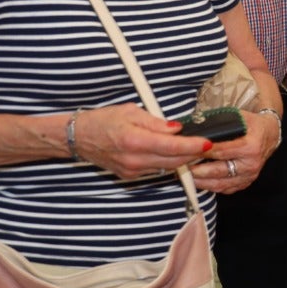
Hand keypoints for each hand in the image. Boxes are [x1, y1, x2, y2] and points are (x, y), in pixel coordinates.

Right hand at [72, 104, 209, 178]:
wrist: (78, 138)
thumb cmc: (102, 121)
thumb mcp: (130, 111)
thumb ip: (156, 121)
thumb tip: (177, 128)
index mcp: (134, 140)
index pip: (172, 147)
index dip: (193, 146)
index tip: (207, 143)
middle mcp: (134, 159)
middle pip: (174, 161)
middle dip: (193, 153)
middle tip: (206, 144)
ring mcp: (132, 170)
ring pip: (167, 168)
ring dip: (182, 159)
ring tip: (193, 147)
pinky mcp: (130, 176)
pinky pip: (156, 170)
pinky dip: (167, 162)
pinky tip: (172, 153)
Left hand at [190, 109, 277, 193]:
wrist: (270, 135)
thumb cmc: (251, 125)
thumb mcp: (238, 117)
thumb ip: (219, 124)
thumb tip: (195, 126)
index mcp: (251, 146)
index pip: (221, 151)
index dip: (202, 152)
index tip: (186, 151)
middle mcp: (251, 164)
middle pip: (218, 170)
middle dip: (197, 170)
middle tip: (179, 166)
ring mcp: (249, 176)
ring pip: (220, 183)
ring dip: (200, 181)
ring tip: (184, 175)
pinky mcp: (245, 183)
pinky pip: (225, 189)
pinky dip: (209, 186)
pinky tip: (198, 180)